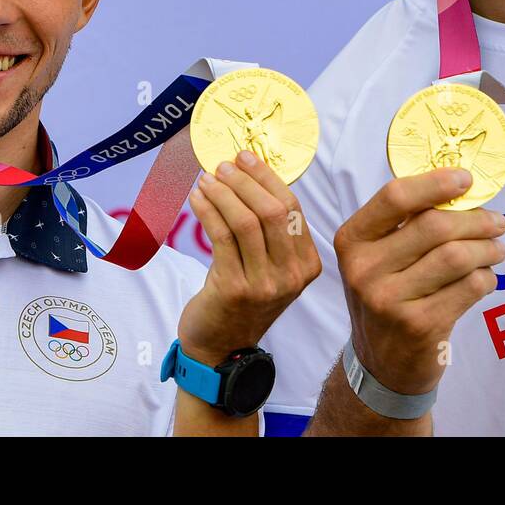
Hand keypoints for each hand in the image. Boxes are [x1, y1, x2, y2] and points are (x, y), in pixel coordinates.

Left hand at [176, 150, 321, 366]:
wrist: (221, 348)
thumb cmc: (243, 298)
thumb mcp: (270, 267)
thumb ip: (270, 231)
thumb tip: (249, 174)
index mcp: (307, 264)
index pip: (293, 209)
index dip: (267, 178)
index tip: (245, 157)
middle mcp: (291, 275)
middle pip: (272, 212)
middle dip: (245, 181)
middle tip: (223, 165)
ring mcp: (264, 284)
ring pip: (246, 222)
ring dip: (223, 193)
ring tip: (206, 179)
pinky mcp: (234, 288)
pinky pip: (221, 237)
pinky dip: (208, 211)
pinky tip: (197, 198)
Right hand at [334, 168, 504, 394]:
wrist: (381, 365)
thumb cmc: (388, 296)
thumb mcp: (378, 258)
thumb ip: (406, 224)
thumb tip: (461, 189)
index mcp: (352, 240)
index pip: (395, 197)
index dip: (435, 183)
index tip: (466, 179)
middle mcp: (364, 269)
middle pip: (434, 225)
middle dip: (476, 220)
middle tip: (497, 223)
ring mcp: (389, 300)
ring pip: (456, 256)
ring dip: (487, 249)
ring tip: (496, 250)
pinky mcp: (418, 325)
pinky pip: (468, 287)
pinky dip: (486, 278)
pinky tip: (485, 279)